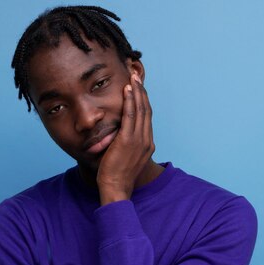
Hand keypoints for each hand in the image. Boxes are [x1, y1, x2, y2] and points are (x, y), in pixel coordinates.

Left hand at [96, 73, 154, 199]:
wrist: (116, 188)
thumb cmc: (116, 176)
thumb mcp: (125, 158)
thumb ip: (125, 145)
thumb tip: (117, 136)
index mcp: (147, 145)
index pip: (147, 117)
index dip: (144, 101)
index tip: (139, 88)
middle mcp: (147, 140)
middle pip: (147, 110)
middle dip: (142, 91)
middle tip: (136, 76)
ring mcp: (139, 140)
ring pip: (141, 110)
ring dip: (137, 91)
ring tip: (132, 77)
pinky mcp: (128, 140)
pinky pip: (131, 115)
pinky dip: (130, 101)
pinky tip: (127, 90)